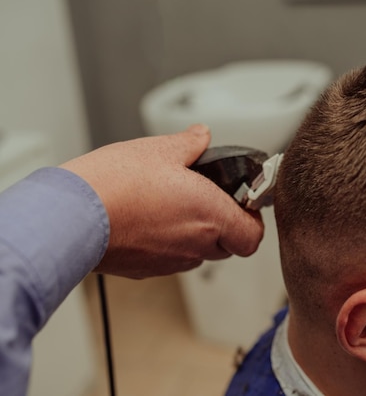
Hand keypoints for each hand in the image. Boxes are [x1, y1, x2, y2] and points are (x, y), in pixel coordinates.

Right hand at [60, 124, 263, 278]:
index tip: (242, 202)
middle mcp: (196, 245)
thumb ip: (190, 144)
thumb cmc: (116, 184)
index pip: (252, 237)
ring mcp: (171, 262)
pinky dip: (169, 242)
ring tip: (173, 204)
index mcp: (211, 216)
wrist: (70, 217)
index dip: (251, 220)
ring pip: (198, 253)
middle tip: (207, 198)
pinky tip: (148, 218)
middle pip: (228, 245)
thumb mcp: (160, 150)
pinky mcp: (146, 270)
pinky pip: (170, 259)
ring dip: (195, 233)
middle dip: (223, 224)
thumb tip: (201, 136)